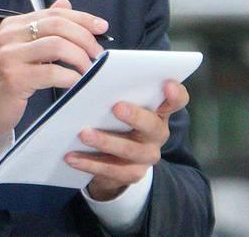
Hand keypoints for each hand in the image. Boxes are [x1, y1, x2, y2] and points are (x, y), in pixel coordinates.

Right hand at [0, 0, 108, 142]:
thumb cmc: (4, 80)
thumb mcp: (21, 48)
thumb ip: (42, 27)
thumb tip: (65, 4)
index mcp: (13, 25)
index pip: (54, 13)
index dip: (83, 18)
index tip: (102, 27)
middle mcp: (10, 36)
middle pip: (58, 25)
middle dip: (85, 38)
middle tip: (97, 53)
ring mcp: (10, 57)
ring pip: (58, 45)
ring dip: (80, 57)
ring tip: (88, 69)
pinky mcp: (14, 79)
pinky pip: (52, 72)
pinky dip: (71, 76)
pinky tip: (76, 82)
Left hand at [65, 80, 188, 200]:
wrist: (118, 161)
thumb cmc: (118, 120)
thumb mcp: (122, 103)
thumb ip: (118, 91)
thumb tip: (95, 73)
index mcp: (159, 111)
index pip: (177, 101)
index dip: (175, 93)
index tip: (166, 84)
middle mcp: (158, 134)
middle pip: (152, 125)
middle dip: (135, 116)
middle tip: (116, 106)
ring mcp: (147, 156)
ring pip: (129, 150)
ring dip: (105, 140)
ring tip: (83, 133)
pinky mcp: (132, 174)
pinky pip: (111, 170)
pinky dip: (89, 163)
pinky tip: (71, 156)